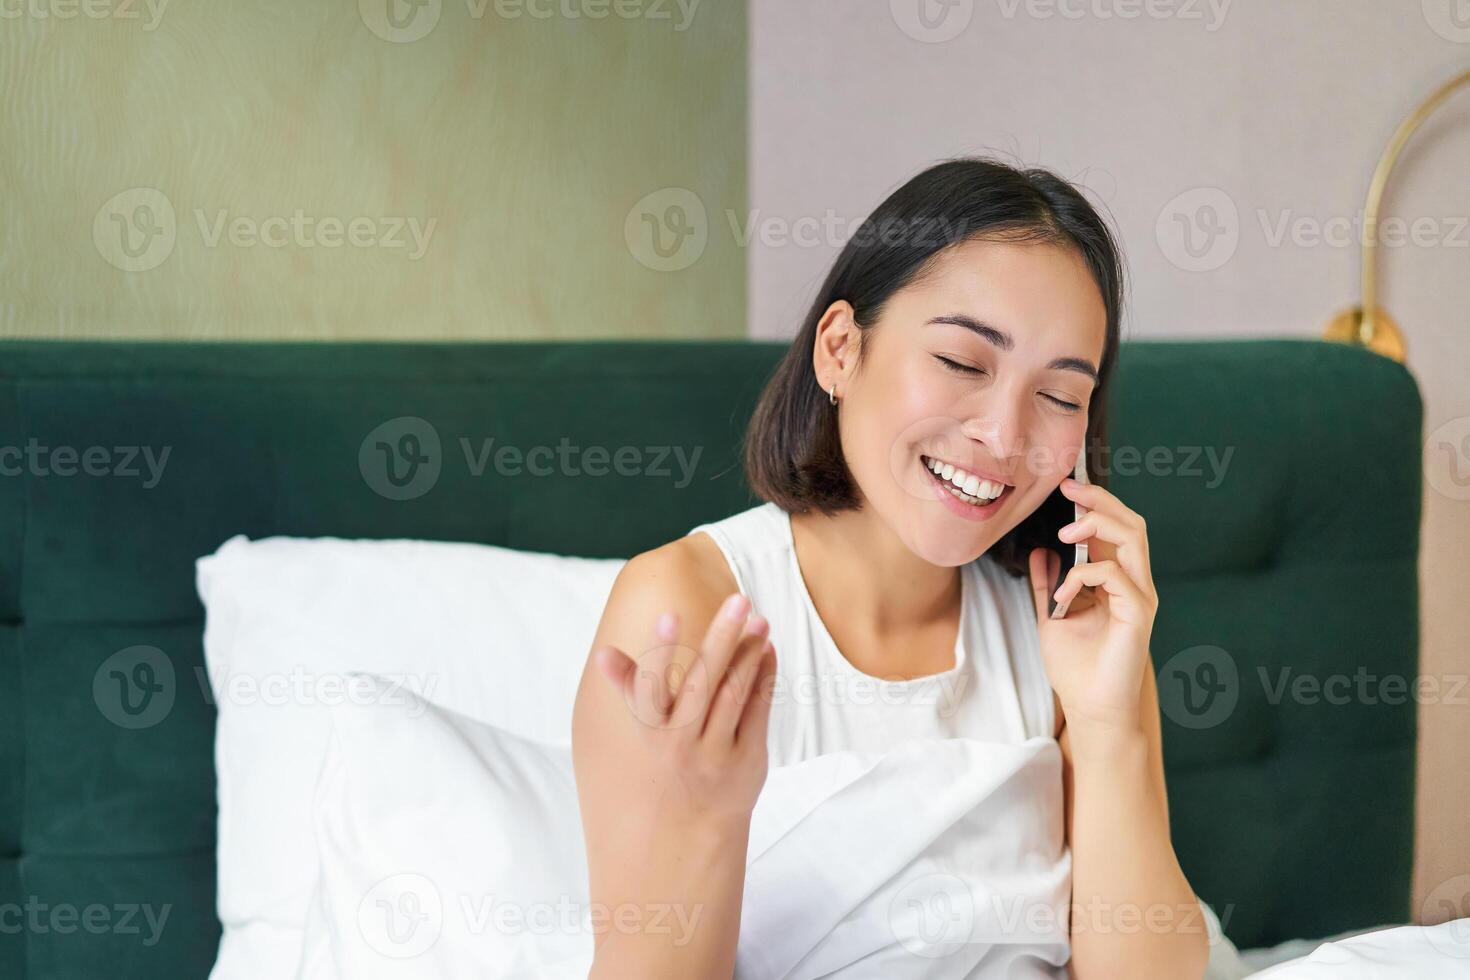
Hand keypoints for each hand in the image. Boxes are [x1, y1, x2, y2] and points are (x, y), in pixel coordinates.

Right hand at [592, 593, 777, 826]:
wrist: (696, 821)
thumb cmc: (670, 754)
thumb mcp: (648, 726)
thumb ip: (632, 686)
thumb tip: (603, 653)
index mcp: (653, 730)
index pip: (654, 685)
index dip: (661, 650)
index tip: (669, 613)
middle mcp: (681, 742)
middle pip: (702, 682)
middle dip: (721, 638)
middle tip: (739, 597)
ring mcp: (716, 752)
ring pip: (735, 693)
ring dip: (748, 652)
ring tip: (759, 619)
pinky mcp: (747, 758)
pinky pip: (758, 709)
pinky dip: (763, 676)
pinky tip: (765, 649)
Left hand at [1027, 477, 1157, 736]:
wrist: (1089, 709)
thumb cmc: (1076, 667)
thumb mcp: (1052, 616)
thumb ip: (1047, 584)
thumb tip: (1038, 552)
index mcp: (1117, 580)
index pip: (1116, 528)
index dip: (1096, 502)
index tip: (1065, 486)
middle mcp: (1134, 584)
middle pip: (1131, 524)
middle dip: (1100, 500)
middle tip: (1069, 490)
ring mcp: (1140, 598)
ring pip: (1133, 540)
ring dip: (1097, 525)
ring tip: (1064, 532)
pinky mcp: (1138, 616)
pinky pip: (1116, 577)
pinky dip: (1083, 576)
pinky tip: (1064, 595)